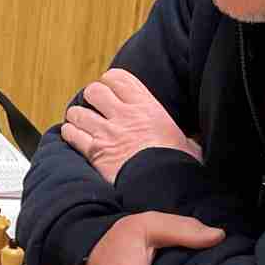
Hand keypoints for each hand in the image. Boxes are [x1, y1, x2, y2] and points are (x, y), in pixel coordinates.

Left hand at [61, 69, 201, 184]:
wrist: (162, 186)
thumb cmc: (178, 166)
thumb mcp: (187, 144)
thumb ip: (184, 137)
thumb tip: (194, 142)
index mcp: (146, 107)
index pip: (119, 78)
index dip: (111, 81)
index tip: (111, 89)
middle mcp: (123, 115)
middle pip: (94, 90)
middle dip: (92, 97)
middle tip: (96, 107)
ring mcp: (106, 133)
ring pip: (78, 112)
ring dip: (78, 117)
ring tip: (82, 123)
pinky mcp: (94, 152)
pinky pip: (71, 134)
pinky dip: (70, 134)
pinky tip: (74, 137)